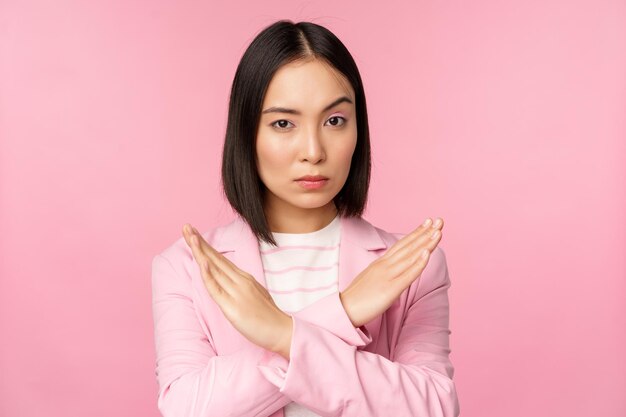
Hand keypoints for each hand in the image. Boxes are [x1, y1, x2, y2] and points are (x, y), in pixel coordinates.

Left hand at [181, 223, 292, 358]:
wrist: (282, 331)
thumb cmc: (269, 318)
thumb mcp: (255, 296)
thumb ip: (242, 288)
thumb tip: (230, 285)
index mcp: (244, 278)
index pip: (221, 259)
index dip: (206, 246)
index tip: (194, 234)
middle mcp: (240, 281)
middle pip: (215, 258)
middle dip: (199, 242)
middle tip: (186, 227)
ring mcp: (236, 292)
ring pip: (214, 268)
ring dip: (200, 251)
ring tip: (189, 236)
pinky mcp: (232, 306)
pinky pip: (216, 288)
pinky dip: (208, 274)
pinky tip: (202, 261)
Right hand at [339, 217, 443, 327]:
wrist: (343, 309)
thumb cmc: (357, 298)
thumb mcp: (371, 278)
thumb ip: (383, 272)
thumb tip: (395, 270)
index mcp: (380, 263)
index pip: (401, 245)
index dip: (416, 233)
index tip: (428, 223)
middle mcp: (385, 266)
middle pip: (408, 246)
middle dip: (425, 233)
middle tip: (439, 220)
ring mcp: (388, 276)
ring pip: (411, 256)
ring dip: (425, 243)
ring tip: (438, 231)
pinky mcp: (390, 289)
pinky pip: (408, 275)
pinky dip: (418, 263)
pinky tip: (427, 253)